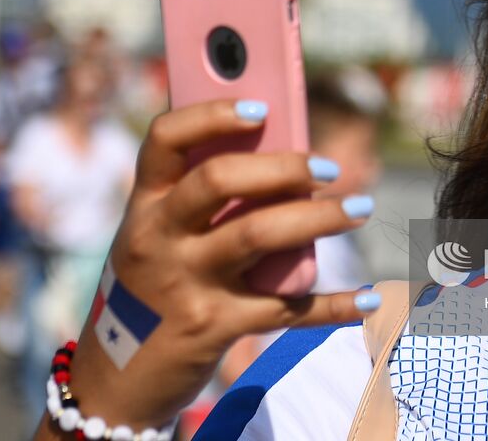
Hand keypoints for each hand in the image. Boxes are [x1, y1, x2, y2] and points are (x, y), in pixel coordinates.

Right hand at [36, 100, 376, 436]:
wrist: (117, 380)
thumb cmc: (154, 286)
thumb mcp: (159, 238)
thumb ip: (204, 203)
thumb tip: (288, 164)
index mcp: (145, 204)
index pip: (165, 139)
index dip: (212, 115)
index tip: (260, 107)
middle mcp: (158, 236)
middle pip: (218, 181)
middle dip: (281, 167)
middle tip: (328, 168)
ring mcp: (184, 282)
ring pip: (256, 235)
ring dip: (317, 218)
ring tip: (359, 208)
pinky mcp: (213, 327)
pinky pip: (284, 309)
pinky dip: (333, 305)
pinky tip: (370, 298)